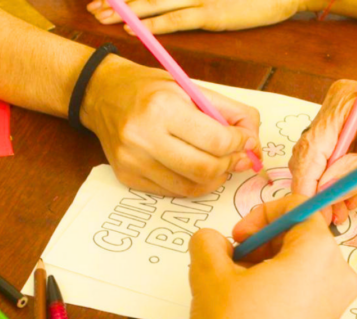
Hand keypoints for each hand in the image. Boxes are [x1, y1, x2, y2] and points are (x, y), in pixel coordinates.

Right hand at [82, 56, 260, 196]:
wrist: (102, 95)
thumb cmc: (151, 90)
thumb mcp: (192, 88)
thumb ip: (230, 113)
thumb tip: (254, 143)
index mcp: (162, 107)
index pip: (216, 140)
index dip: (239, 144)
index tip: (245, 141)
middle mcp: (143, 137)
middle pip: (205, 168)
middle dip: (230, 165)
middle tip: (237, 157)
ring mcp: (132, 161)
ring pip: (191, 187)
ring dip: (214, 178)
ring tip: (217, 163)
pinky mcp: (127, 177)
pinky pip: (172, 192)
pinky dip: (192, 184)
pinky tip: (194, 168)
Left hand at [87, 0, 307, 34]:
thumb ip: (196, 1)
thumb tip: (178, 5)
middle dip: (119, 2)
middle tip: (93, 9)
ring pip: (156, 3)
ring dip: (128, 12)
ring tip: (103, 18)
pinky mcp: (213, 15)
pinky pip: (177, 20)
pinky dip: (154, 24)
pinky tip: (134, 29)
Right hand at [189, 195, 356, 318]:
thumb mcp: (209, 274)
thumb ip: (207, 241)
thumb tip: (212, 240)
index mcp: (319, 251)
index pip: (297, 206)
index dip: (260, 213)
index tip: (238, 236)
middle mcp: (337, 273)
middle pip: (298, 234)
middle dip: (259, 242)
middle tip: (230, 261)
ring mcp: (333, 301)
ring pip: (297, 262)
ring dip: (262, 264)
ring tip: (233, 286)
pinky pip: (300, 286)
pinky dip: (274, 285)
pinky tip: (246, 305)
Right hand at [290, 79, 356, 223]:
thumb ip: (355, 174)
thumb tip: (327, 189)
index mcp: (346, 102)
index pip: (312, 146)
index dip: (307, 181)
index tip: (307, 207)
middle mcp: (339, 103)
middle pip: (311, 151)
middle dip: (316, 185)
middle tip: (325, 215)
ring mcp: (343, 112)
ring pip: (321, 155)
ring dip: (328, 184)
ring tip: (339, 211)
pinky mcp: (351, 123)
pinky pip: (334, 152)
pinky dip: (338, 175)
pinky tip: (346, 195)